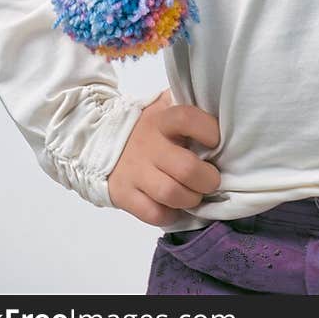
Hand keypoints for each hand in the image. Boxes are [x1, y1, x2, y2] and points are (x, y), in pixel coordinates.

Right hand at [107, 89, 222, 227]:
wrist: (100, 142)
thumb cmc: (148, 127)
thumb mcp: (163, 106)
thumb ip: (187, 102)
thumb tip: (218, 103)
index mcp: (161, 119)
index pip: (186, 118)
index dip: (207, 130)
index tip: (216, 141)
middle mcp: (148, 145)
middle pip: (185, 168)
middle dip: (207, 179)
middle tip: (211, 180)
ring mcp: (135, 171)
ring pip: (170, 193)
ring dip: (190, 199)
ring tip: (194, 195)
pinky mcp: (124, 194)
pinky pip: (152, 213)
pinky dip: (169, 215)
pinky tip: (174, 208)